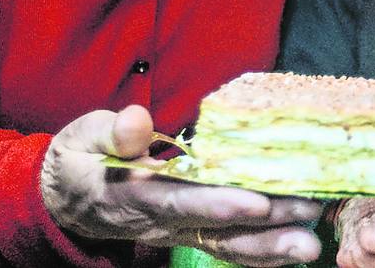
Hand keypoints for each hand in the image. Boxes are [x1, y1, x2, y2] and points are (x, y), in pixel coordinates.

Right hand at [40, 105, 322, 266]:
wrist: (64, 199)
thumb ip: (113, 131)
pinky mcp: (188, 233)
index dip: (216, 204)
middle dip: (265, 226)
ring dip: (270, 247)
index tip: (256, 203)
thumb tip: (138, 121)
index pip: (179, 202)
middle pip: (215, 228)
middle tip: (309, 216)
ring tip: (310, 245)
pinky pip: (227, 247)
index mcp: (132, 195)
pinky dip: (261, 253)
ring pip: (226, 245)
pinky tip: (295, 249)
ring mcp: (175, 233)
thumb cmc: (78, 159)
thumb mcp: (84, 137)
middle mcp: (159, 222)